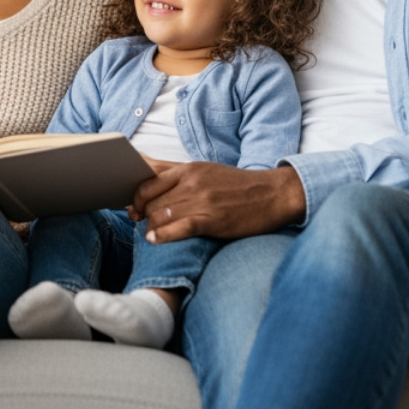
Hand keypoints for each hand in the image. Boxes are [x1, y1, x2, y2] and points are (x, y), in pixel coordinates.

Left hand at [128, 161, 306, 243]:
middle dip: (143, 215)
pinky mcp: (213, 220)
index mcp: (189, 169)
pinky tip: (155, 240)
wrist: (273, 194)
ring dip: (152, 228)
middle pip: (153, 202)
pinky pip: (180, 228)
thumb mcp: (205, 171)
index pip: (148, 182)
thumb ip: (174, 172)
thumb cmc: (236, 185)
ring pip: (162, 215)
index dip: (136, 198)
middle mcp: (193, 182)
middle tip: (142, 223)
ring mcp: (203, 201)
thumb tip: (143, 168)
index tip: (135, 208)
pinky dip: (163, 235)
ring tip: (151, 234)